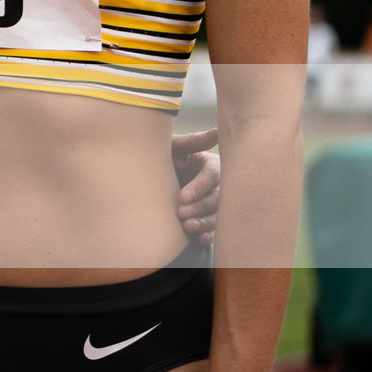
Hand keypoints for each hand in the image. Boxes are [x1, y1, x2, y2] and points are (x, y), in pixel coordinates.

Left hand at [171, 128, 220, 245]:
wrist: (153, 178)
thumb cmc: (163, 157)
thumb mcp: (173, 147)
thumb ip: (191, 142)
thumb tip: (216, 133)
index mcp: (212, 164)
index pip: (212, 176)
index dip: (199, 187)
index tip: (182, 197)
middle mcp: (218, 185)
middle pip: (217, 197)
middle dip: (200, 206)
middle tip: (181, 213)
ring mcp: (215, 203)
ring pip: (218, 215)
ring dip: (205, 222)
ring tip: (187, 226)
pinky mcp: (211, 218)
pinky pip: (216, 229)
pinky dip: (210, 235)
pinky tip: (200, 238)